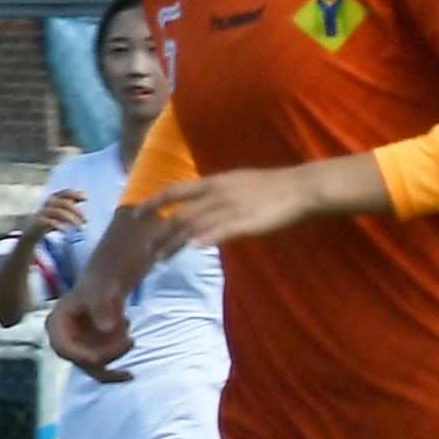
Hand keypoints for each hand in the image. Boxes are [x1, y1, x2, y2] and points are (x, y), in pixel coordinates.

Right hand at [25, 187, 88, 239]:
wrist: (31, 231)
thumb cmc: (50, 219)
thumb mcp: (61, 211)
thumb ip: (71, 204)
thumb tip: (86, 196)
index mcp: (54, 199)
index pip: (65, 193)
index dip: (75, 194)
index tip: (86, 198)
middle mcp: (48, 203)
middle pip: (64, 203)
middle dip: (77, 210)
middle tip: (86, 219)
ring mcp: (43, 212)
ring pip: (59, 212)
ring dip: (72, 219)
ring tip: (81, 228)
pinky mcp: (39, 223)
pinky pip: (49, 222)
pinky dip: (59, 225)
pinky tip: (66, 230)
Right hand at [46, 284, 132, 382]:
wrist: (105, 290)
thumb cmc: (97, 286)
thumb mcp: (99, 291)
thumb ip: (101, 306)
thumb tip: (107, 328)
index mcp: (55, 325)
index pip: (61, 347)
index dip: (78, 356)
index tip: (97, 359)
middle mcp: (64, 342)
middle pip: (82, 360)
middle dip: (108, 353)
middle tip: (131, 339)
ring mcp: (79, 351)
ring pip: (97, 368)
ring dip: (117, 351)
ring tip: (126, 321)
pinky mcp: (93, 357)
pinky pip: (105, 371)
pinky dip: (118, 367)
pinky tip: (130, 360)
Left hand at [142, 163, 339, 250]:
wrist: (301, 187)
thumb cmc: (275, 187)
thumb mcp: (240, 184)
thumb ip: (219, 195)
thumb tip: (203, 208)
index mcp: (216, 182)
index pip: (176, 191)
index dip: (154, 202)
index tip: (137, 214)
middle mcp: (218, 193)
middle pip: (181, 214)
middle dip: (160, 232)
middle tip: (146, 249)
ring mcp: (232, 208)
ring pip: (195, 226)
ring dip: (175, 243)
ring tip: (161, 257)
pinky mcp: (247, 222)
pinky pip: (221, 231)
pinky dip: (205, 239)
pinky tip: (193, 248)